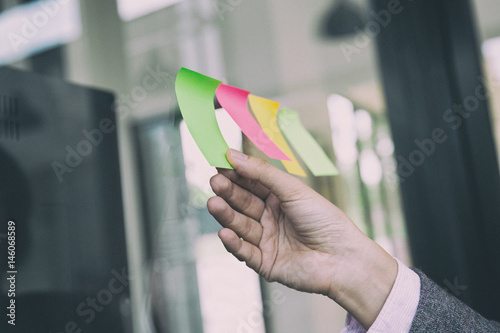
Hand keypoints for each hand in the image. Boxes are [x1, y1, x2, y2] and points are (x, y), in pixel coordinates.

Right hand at [207, 149, 396, 328]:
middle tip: (215, 182)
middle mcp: (270, 218)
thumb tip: (232, 154)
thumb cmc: (325, 220)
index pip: (250, 183)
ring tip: (214, 204)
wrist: (344, 258)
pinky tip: (224, 233)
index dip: (234, 174)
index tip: (218, 162)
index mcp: (278, 198)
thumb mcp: (293, 190)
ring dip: (226, 215)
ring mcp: (266, 241)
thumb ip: (262, 173)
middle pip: (242, 203)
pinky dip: (233, 243)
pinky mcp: (265, 263)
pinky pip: (245, 252)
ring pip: (240, 226)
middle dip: (228, 193)